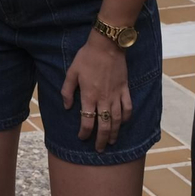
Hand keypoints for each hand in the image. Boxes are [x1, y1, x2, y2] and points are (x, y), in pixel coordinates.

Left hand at [61, 32, 131, 152]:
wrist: (107, 46)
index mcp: (89, 95)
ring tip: (111, 141)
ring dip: (114, 132)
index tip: (82, 138)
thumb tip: (67, 106)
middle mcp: (104, 99)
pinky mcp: (125, 89)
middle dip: (101, 139)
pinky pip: (128, 107)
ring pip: (117, 119)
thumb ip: (67, 90)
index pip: (87, 120)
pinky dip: (127, 117)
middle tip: (99, 149)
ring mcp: (116, 95)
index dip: (84, 132)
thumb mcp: (71, 72)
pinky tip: (124, 123)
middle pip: (104, 125)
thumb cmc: (87, 57)